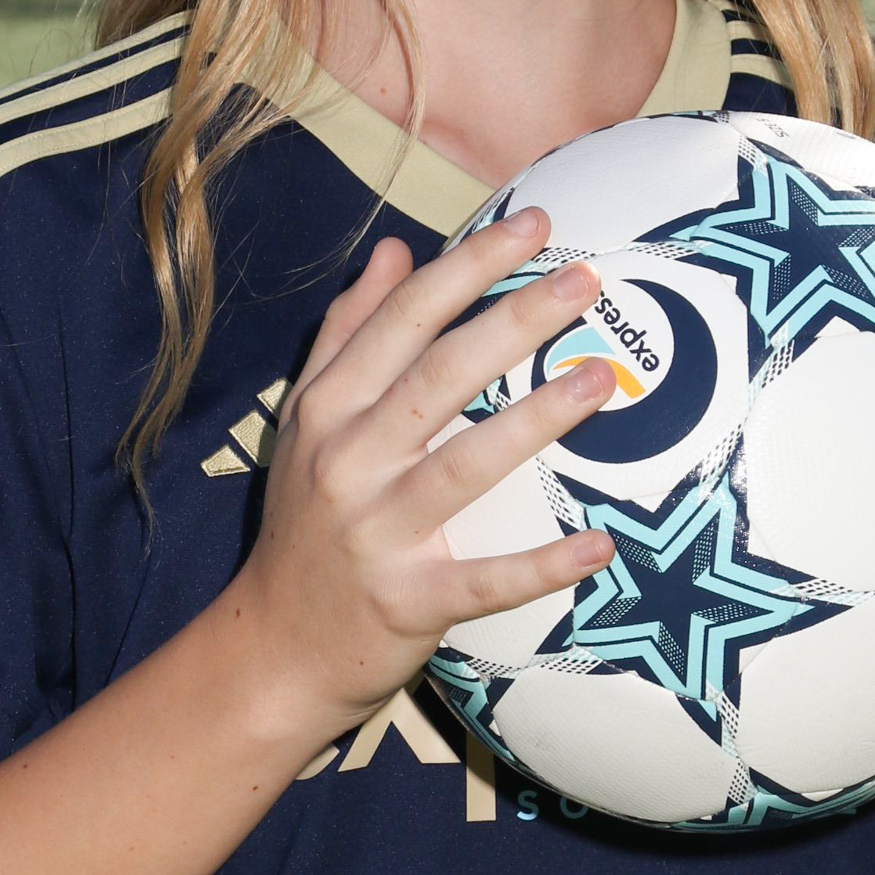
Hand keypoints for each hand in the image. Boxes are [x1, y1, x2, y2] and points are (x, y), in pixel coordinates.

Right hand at [234, 208, 617, 734]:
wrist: (273, 649)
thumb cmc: (307, 524)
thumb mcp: (308, 420)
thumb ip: (348, 334)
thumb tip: (394, 251)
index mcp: (328, 409)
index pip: (403, 320)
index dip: (467, 266)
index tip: (532, 225)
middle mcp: (348, 462)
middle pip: (438, 376)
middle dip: (512, 320)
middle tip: (584, 281)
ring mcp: (377, 533)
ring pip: (463, 465)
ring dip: (534, 421)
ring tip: (601, 380)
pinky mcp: (408, 601)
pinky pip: (484, 581)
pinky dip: (541, 566)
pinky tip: (599, 545)